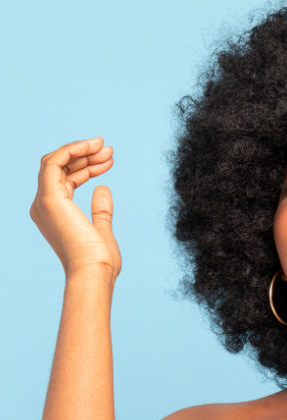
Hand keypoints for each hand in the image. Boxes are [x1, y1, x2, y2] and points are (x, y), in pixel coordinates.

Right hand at [29, 137, 120, 280]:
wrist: (94, 272)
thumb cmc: (99, 260)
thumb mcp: (101, 230)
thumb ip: (100, 210)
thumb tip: (103, 188)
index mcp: (54, 214)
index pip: (66, 180)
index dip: (88, 167)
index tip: (110, 160)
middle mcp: (43, 206)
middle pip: (61, 169)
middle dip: (86, 155)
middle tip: (109, 149)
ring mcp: (44, 201)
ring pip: (56, 162)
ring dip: (81, 150)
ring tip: (106, 147)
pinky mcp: (50, 198)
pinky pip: (54, 162)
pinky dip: (72, 150)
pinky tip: (92, 147)